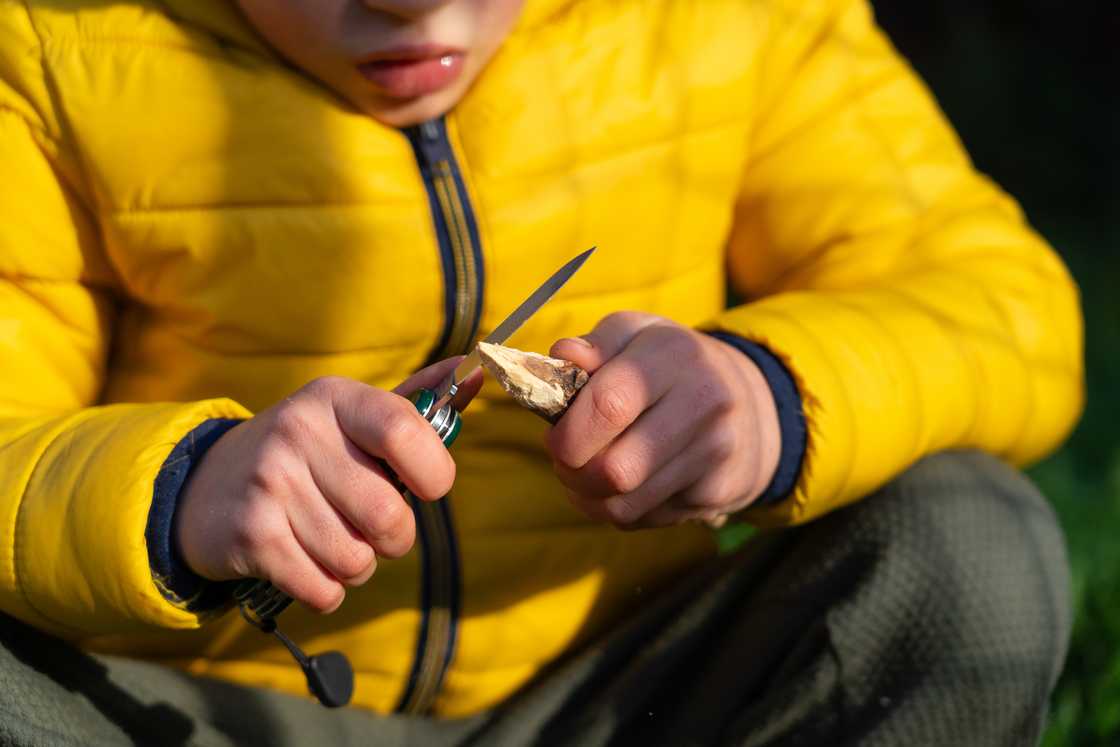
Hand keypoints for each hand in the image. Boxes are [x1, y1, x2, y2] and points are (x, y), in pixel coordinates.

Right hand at [174, 360, 481, 612]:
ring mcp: (271, 484)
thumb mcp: (351, 417)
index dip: (434, 471)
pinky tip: (305, 563)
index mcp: (334, 398)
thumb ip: (416, 404)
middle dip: (395, 538)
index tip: (429, 486)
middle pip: (388, 516)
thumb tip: (479, 371)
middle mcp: (299, 433)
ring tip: (331, 540)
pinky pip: (323, 589)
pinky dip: (326, 591)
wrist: (205, 487)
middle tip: (373, 527)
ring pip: (357, 561)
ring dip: (356, 566)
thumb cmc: (307, 453)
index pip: (403, 430)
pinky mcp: (251, 536)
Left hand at [547, 312, 780, 528]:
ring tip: (583, 474)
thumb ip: (596, 343)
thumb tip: (564, 355)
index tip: (554, 433)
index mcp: (675, 354)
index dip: (568, 430)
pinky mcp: (716, 491)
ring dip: (587, 496)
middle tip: (565, 459)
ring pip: (625, 504)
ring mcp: (715, 451)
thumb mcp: (638, 334)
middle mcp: (703, 403)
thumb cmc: (673, 365)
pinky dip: (616, 508)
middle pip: (615, 469)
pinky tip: (618, 485)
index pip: (609, 404)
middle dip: (572, 471)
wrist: (752, 404)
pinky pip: (643, 518)